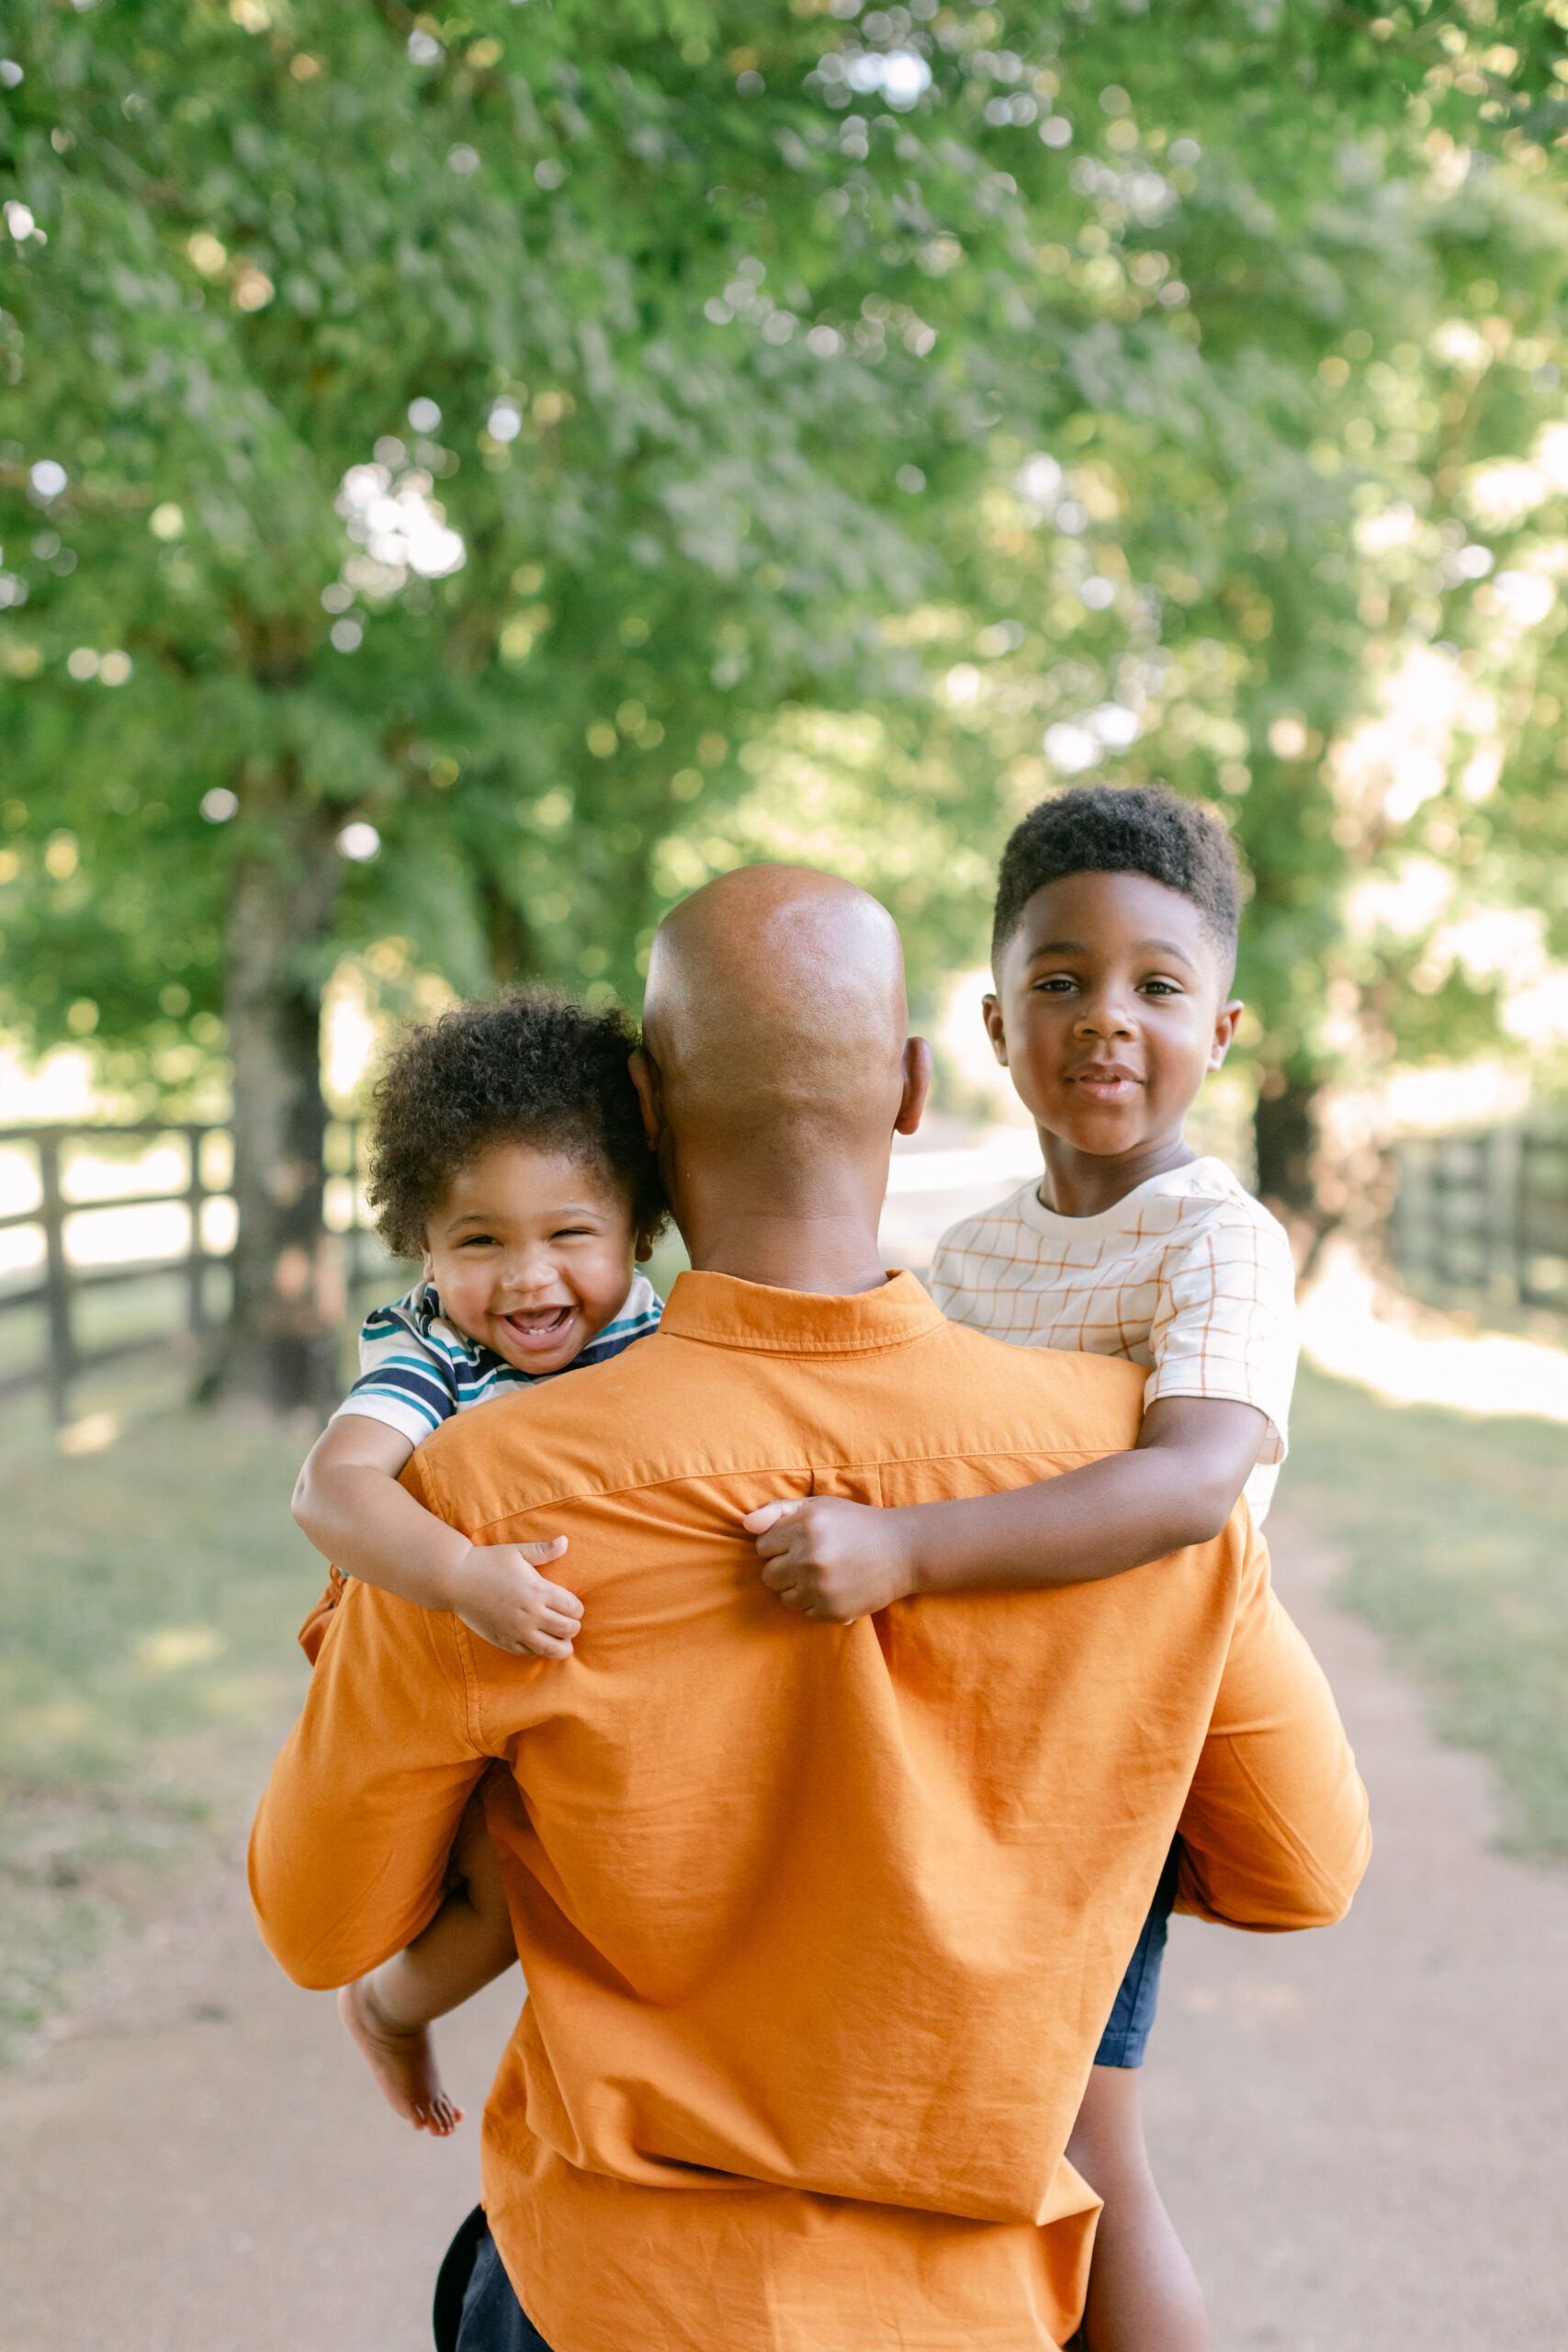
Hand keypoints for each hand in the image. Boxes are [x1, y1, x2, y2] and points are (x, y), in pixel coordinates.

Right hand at [450, 1539, 581, 1658]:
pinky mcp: (504, 1641)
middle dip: (573, 1626)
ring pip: (553, 1648)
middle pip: (568, 1629)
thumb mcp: (517, 1551)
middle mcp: (530, 1613)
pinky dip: (540, 1649)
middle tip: (568, 1621)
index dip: (578, 1609)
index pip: (574, 1608)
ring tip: (562, 1639)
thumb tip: (565, 1541)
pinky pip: (530, 1653)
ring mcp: (517, 1630)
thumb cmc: (488, 1562)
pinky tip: (540, 1640)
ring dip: (563, 1645)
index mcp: (537, 1590)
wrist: (455, 1580)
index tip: (572, 1606)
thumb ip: (543, 1550)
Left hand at [742, 1496, 919, 1623]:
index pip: (762, 1546)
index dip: (780, 1543)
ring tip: (823, 1574)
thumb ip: (778, 1511)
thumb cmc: (855, 1524)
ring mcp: (821, 1588)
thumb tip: (744, 1525)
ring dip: (797, 1588)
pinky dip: (814, 1603)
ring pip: (783, 1597)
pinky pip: (803, 1613)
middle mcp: (810, 1558)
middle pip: (768, 1575)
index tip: (801, 1541)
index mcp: (804, 1527)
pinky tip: (834, 1587)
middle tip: (811, 1559)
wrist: (902, 1550)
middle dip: (784, 1568)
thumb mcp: (818, 1506)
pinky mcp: (832, 1611)